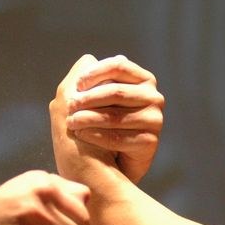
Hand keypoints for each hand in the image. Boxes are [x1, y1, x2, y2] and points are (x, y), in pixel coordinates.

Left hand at [50, 54, 163, 183]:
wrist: (101, 166)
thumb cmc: (93, 126)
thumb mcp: (87, 98)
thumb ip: (86, 77)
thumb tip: (87, 58)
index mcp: (141, 79)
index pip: (118, 66)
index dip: (94, 74)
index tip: (76, 86)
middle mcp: (153, 97)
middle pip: (116, 91)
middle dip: (88, 99)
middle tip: (69, 108)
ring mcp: (154, 119)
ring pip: (116, 115)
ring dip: (89, 118)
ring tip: (71, 122)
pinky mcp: (150, 142)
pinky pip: (120, 137)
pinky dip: (97, 135)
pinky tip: (82, 135)